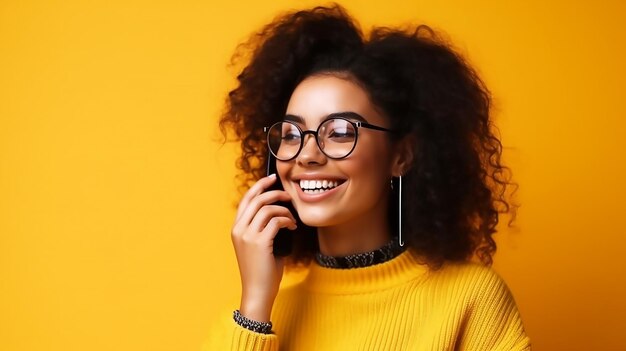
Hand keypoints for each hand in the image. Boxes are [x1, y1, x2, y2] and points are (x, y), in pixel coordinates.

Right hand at [231, 174, 296, 321]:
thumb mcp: (258, 245)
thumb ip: (263, 228)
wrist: (258, 291)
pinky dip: (287, 221)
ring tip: (292, 219)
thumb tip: (278, 214)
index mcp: (236, 229)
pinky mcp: (259, 242)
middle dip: (273, 192)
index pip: (246, 200)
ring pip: (267, 208)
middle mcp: (239, 229)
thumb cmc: (262, 270)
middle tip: (287, 194)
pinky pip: (276, 221)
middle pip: (256, 199)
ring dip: (284, 211)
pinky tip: (292, 227)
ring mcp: (247, 235)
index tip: (271, 179)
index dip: (259, 187)